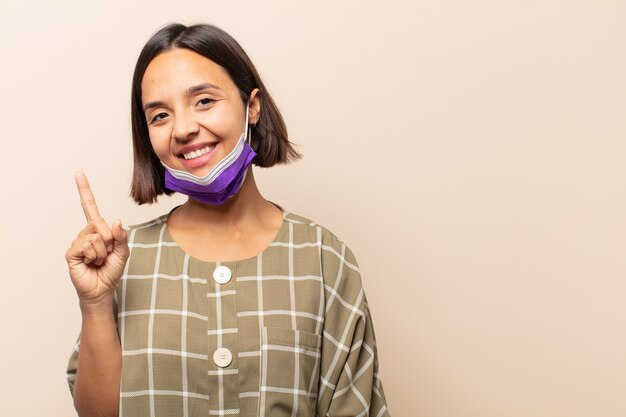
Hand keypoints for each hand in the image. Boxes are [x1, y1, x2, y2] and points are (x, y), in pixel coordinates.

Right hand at [65, 172, 129, 303]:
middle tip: (108, 254)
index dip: (85, 190)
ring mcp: (78, 242)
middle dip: (110, 240)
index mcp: (98, 230)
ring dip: (103, 251)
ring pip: (96, 237)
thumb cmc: (112, 270)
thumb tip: (115, 220)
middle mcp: (86, 233)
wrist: (102, 289)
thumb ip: (121, 236)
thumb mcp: (123, 252)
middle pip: (101, 223)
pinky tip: (91, 263)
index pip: (89, 207)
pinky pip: (87, 245)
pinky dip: (95, 255)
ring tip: (100, 260)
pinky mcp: (72, 252)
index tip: (78, 173)